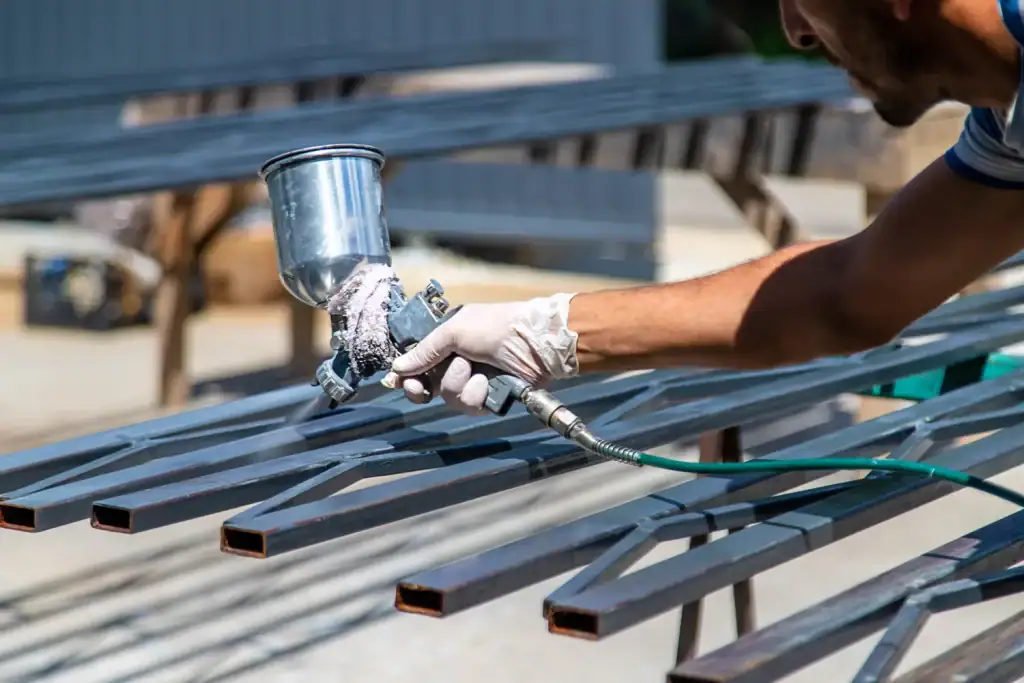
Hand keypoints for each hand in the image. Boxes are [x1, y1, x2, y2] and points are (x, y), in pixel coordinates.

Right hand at [382, 293, 578, 414]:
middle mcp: (459, 362)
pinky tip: (487, 382)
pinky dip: (477, 394)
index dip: (407, 375)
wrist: (534, 342)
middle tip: (422, 387)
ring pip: (449, 398)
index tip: (396, 383)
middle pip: (429, 386)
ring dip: (457, 384)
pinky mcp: (490, 398)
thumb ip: (425, 350)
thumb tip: (397, 367)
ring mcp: (474, 381)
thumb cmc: (496, 326)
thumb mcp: (454, 330)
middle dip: (423, 387)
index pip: (420, 363)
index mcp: (448, 342)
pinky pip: (470, 406)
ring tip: (472, 369)